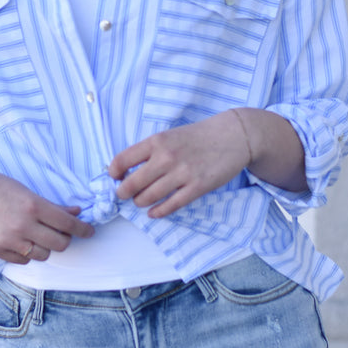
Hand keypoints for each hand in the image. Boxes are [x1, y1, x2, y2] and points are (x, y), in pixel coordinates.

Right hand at [0, 160, 94, 262]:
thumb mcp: (24, 189)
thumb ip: (49, 205)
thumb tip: (74, 212)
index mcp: (32, 205)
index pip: (68, 224)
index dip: (83, 229)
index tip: (89, 231)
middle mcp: (23, 225)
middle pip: (59, 244)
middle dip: (65, 239)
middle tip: (64, 233)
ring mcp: (9, 240)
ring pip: (42, 255)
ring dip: (46, 247)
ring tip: (40, 236)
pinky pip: (23, 260)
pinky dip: (27, 253)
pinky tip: (22, 241)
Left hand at [108, 113, 247, 218]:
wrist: (233, 136)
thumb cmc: (198, 136)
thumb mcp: (170, 135)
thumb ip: (151, 150)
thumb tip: (128, 169)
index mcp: (157, 141)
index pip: (123, 160)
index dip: (114, 172)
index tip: (115, 177)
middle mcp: (166, 157)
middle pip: (132, 183)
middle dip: (123, 193)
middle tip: (124, 195)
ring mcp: (182, 174)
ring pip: (148, 197)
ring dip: (140, 202)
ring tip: (141, 201)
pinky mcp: (197, 187)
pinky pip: (171, 206)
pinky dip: (158, 212)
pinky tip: (154, 212)